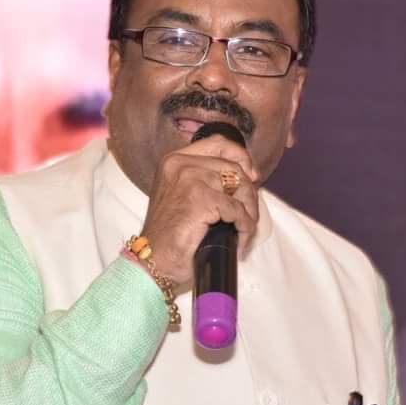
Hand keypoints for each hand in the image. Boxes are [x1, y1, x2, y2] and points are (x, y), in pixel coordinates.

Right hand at [140, 133, 259, 285]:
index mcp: (174, 161)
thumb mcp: (181, 195)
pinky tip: (240, 239)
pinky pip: (237, 210)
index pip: (218, 143)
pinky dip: (245, 227)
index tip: (252, 175)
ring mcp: (190, 180)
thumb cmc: (169, 235)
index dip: (240, 157)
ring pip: (239, 187)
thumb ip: (203, 178)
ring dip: (249, 212)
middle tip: (248, 214)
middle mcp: (180, 165)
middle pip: (234, 167)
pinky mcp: (200, 200)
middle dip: (248, 193)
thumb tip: (245, 176)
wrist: (153, 260)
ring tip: (244, 229)